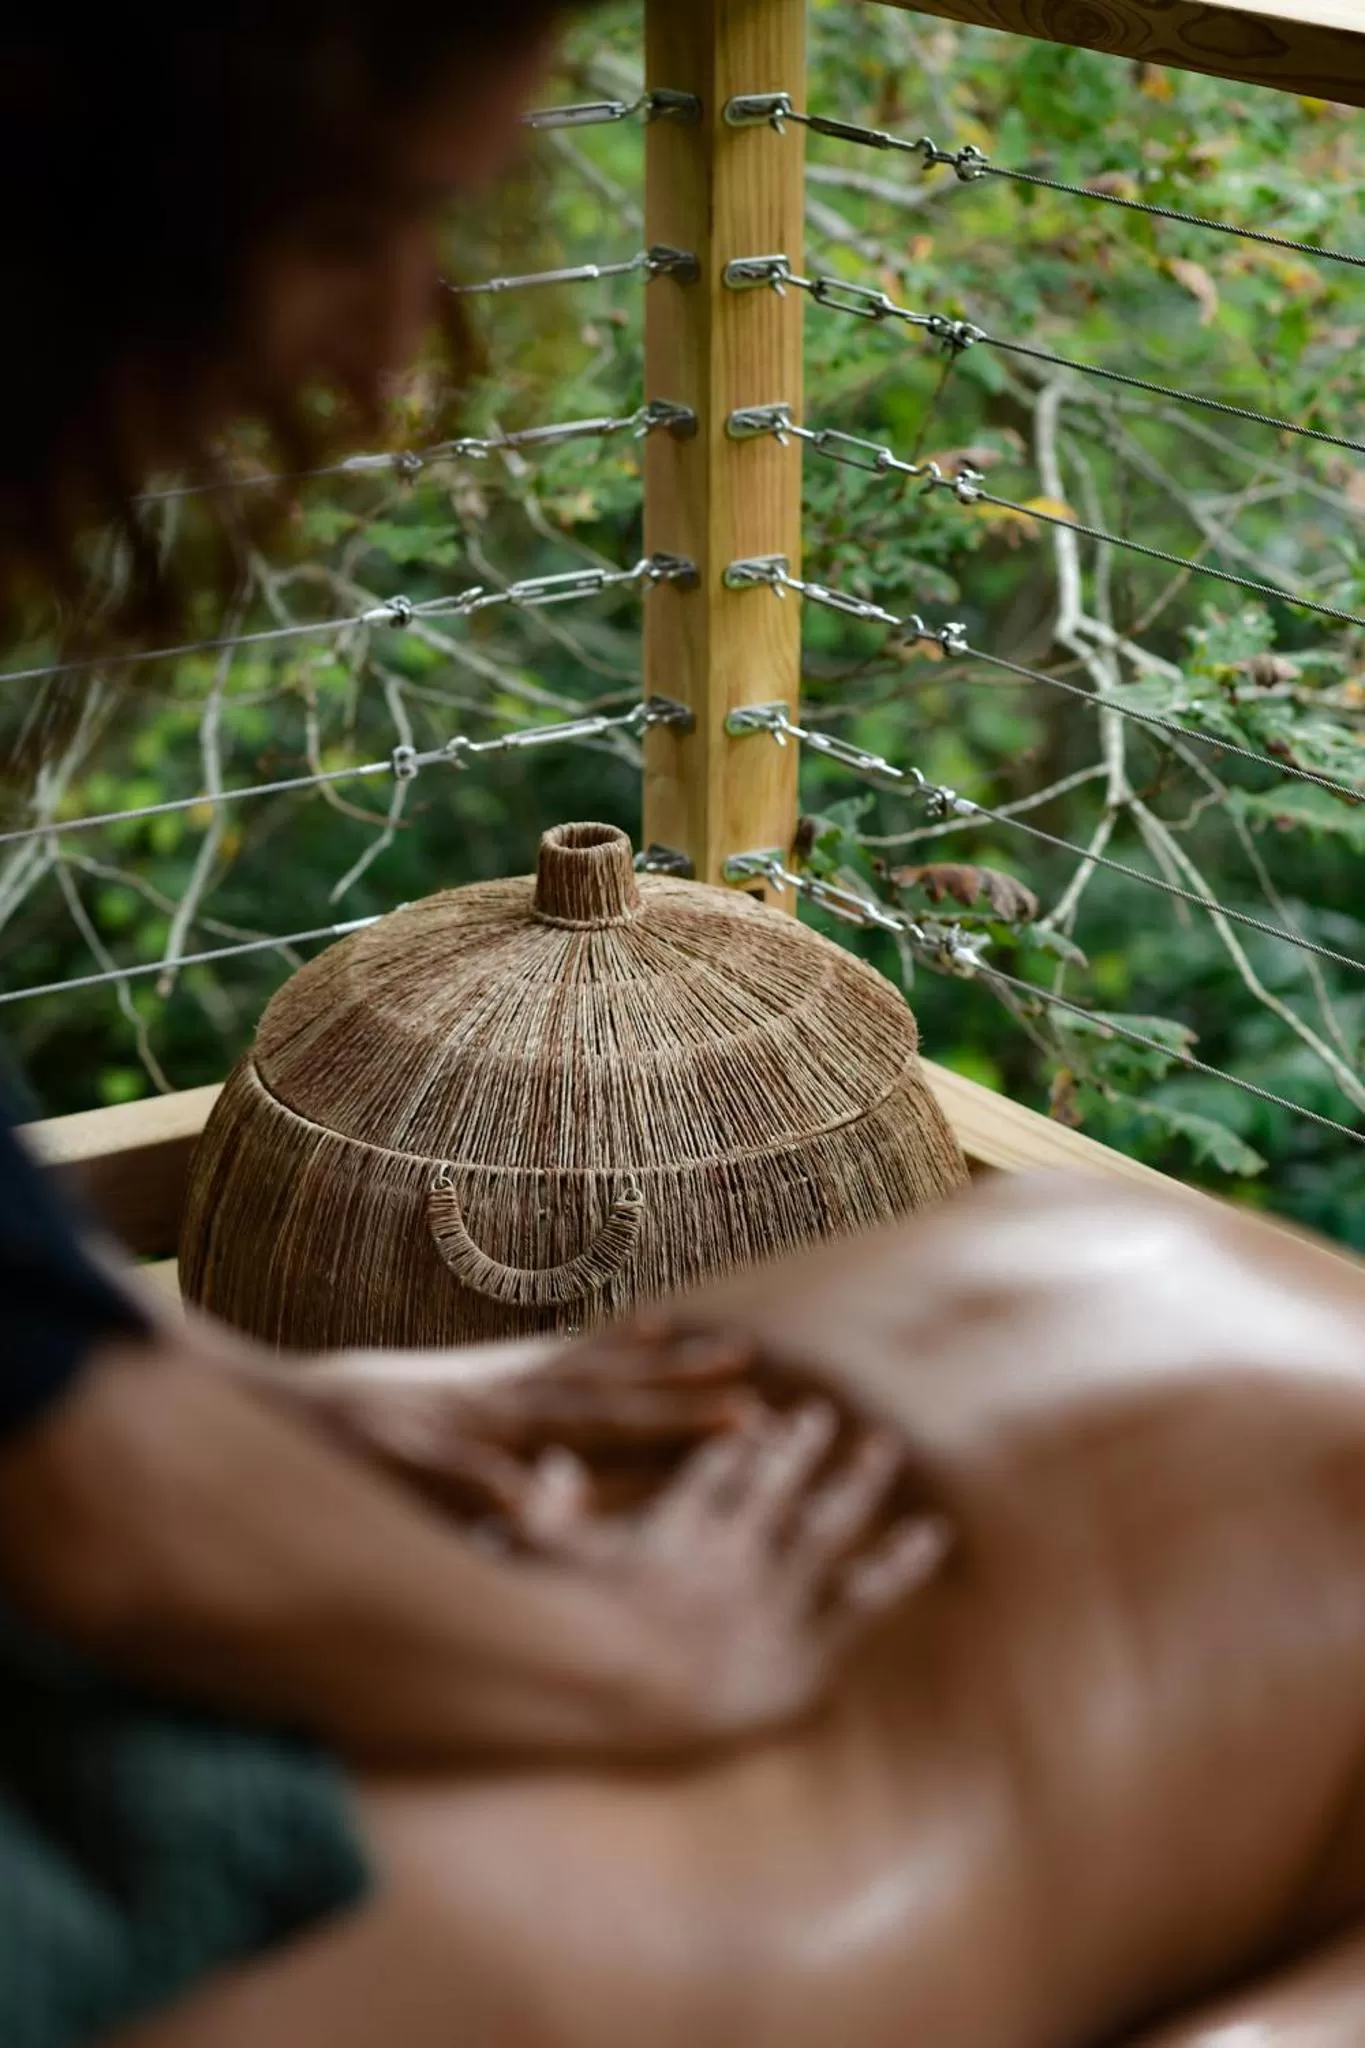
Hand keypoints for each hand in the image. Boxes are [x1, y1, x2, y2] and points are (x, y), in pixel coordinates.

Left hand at [268, 1321, 761, 1520]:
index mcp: (505, 1425)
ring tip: (729, 1343)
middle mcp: (516, 1395)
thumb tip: (526, 1497)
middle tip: (757, 1376)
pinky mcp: (490, 1377)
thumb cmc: (345, 1455)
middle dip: (688, 1388)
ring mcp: (505, 1382)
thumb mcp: (395, 1477)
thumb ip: (461, 1484)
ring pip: (602, 1368)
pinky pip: (564, 1357)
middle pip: (618, 1389)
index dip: (678, 1424)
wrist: (296, 1408)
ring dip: (664, 1362)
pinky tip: (648, 1328)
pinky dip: (609, 1343)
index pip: (610, 1424)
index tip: (746, 1418)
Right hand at [509, 1400, 952, 1746]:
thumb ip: (546, 1507)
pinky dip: (900, 1563)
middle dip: (799, 1447)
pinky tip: (932, 1534)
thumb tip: (553, 1459)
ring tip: (882, 1445)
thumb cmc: (569, 1628)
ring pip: (827, 1523)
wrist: (623, 1683)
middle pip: (774, 1485)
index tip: (756, 1424)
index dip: (735, 1448)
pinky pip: (864, 1596)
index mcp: (676, 1527)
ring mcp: (775, 1594)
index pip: (712, 1474)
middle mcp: (734, 1550)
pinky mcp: (805, 1645)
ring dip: (857, 1480)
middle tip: (821, 1416)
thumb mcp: (541, 1556)